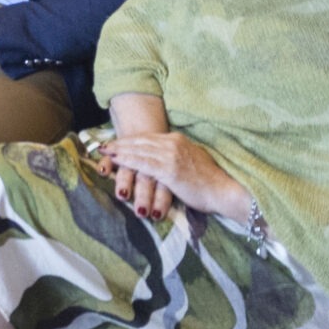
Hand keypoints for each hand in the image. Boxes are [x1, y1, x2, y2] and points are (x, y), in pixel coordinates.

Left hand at [99, 132, 253, 223]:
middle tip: (104, 146)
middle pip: (140, 141)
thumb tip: (167, 160)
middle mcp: (172, 143)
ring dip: (119, 151)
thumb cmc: (210, 181)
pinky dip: (127, 161)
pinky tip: (116, 162)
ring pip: (138, 151)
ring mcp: (170, 155)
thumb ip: (178, 156)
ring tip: (105, 152)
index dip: (130, 140)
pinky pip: (142, 164)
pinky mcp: (168, 170)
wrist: (224, 190)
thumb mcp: (192, 161)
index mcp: (178, 140)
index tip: (117, 142)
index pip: (148, 138)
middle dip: (120, 143)